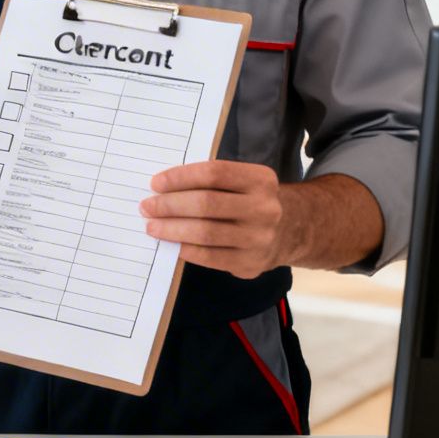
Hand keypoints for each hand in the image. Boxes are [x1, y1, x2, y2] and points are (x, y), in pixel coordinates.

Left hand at [139, 159, 285, 279]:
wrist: (291, 231)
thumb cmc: (251, 200)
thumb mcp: (243, 182)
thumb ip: (211, 182)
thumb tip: (163, 189)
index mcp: (261, 179)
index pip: (214, 173)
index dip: (181, 177)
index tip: (156, 183)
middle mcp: (264, 208)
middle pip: (207, 204)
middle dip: (170, 205)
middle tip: (147, 207)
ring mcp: (259, 238)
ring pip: (205, 233)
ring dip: (172, 229)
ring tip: (152, 227)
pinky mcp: (251, 263)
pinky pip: (210, 257)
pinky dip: (186, 249)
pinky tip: (172, 244)